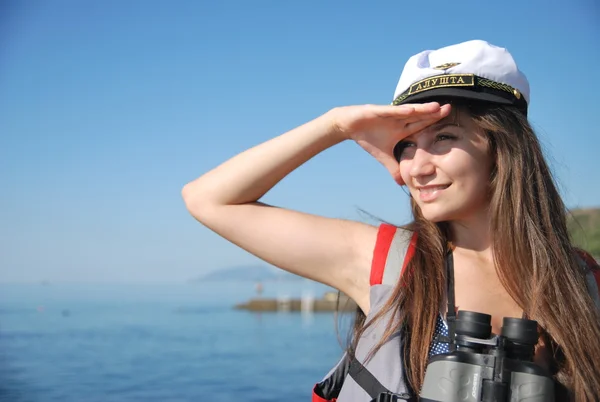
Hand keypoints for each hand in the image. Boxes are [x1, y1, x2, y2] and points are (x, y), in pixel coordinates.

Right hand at [327, 102, 450, 183]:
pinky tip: (412, 110)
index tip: (451, 123)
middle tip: (451, 109)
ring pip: (409, 111)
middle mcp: (399, 119)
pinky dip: (401, 111)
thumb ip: (393, 168)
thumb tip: (401, 183)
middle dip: (434, 113)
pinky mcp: (378, 111)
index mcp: (402, 128)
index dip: (435, 123)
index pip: (422, 126)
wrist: (348, 125)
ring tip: (437, 107)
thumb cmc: (367, 137)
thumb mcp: (383, 156)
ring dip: (422, 110)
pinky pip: (391, 112)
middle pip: (420, 116)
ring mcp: (390, 114)